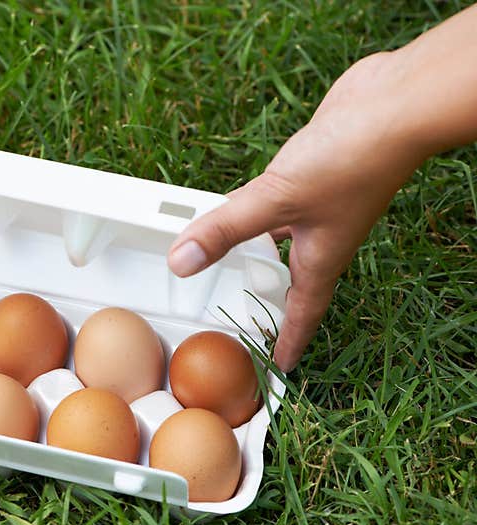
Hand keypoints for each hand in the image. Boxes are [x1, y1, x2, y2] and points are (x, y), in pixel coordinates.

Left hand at [167, 52, 427, 371]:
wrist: (395, 106)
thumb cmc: (350, 161)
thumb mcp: (273, 201)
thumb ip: (224, 231)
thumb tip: (180, 263)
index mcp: (320, 259)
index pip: (301, 313)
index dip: (289, 342)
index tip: (280, 366)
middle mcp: (322, 238)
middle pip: (290, 281)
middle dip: (270, 302)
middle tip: (245, 317)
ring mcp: (320, 206)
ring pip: (282, 242)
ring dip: (258, 255)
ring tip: (229, 264)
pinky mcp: (315, 176)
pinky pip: (279, 206)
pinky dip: (258, 214)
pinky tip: (239, 204)